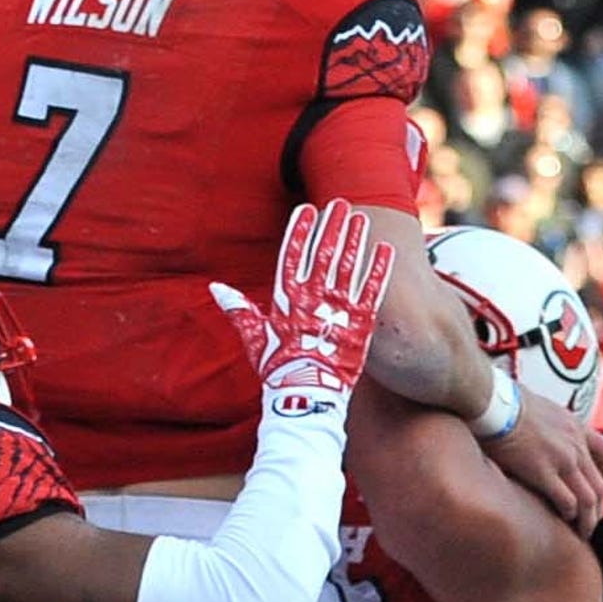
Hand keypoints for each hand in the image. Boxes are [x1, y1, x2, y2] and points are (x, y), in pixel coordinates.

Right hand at [212, 199, 385, 420]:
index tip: (308, 209)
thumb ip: (239, 309)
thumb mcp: (254, 337)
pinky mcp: (361, 323)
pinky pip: (373, 290)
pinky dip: (379, 269)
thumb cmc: (277, 367)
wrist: (305, 397)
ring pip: (349, 266)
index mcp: (287, 299)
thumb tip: (216, 289)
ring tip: (362, 219)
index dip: (301, 231)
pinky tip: (386, 250)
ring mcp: (339, 308)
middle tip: (341, 204)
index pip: (294, 255)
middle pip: (325, 253)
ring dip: (356, 240)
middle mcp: (314, 298)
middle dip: (333, 226)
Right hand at [486, 394, 602, 532]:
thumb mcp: (542, 408)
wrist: (494, 400)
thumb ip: (550, 425)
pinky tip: (562, 521)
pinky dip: (568, 515)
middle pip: (601, 486)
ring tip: (580, 532)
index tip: (597, 490)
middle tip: (589, 523)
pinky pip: (566, 501)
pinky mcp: (542, 471)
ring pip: (589, 499)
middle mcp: (575, 444)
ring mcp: (562, 459)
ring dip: (587, 520)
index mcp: (576, 428)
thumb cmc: (507, 402)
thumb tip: (540, 434)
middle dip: (598, 510)